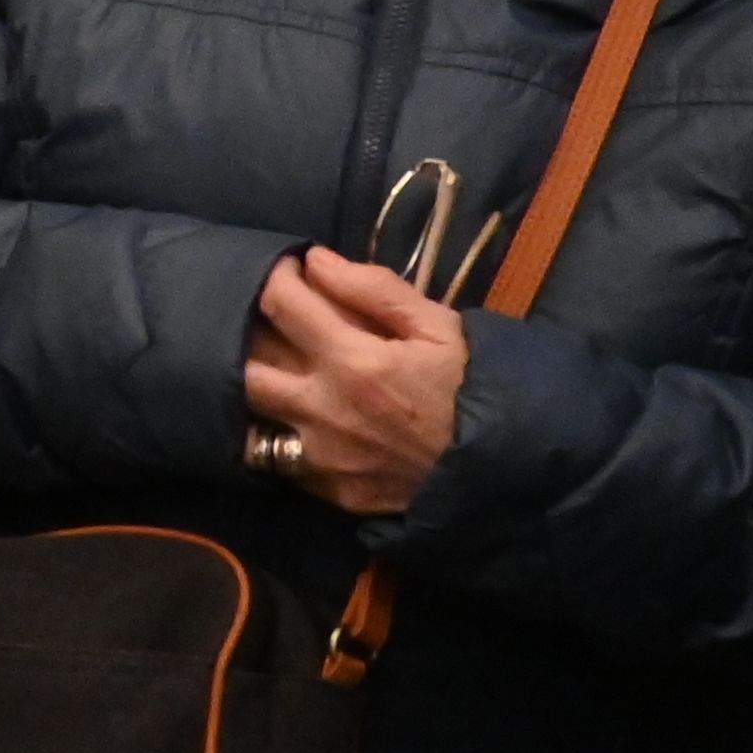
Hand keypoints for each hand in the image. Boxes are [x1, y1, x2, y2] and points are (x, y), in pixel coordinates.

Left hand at [243, 247, 467, 518]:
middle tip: (270, 325)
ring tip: (278, 373)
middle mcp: (322, 410)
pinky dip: (284, 436)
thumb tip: (316, 261)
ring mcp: (321, 457)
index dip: (274, 278)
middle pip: (244, 366)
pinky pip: (283, 459)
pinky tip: (301, 422)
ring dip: (257, 390)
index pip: (280, 305)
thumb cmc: (477, 390)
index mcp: (352, 362)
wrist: (509, 473)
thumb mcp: (441, 328)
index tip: (287, 271)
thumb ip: (375, 291)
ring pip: (252, 416)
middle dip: (246, 339)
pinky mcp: (330, 492)